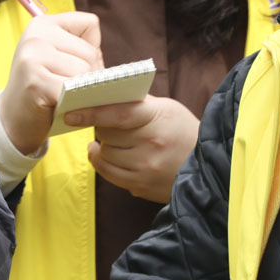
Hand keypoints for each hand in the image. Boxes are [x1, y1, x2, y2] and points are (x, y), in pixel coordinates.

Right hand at [0, 12, 103, 155]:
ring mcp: (32, 57)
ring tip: (66, 98)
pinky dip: (76, 103)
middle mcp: (35, 36)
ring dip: (82, 91)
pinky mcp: (36, 82)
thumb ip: (82, 49)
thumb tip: (112, 72)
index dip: (91, 49)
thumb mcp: (58, 57)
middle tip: (71, 90)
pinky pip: (74, 90)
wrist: (13, 118)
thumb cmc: (44, 87)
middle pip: (90, 52)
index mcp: (42, 24)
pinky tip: (62, 107)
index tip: (73, 65)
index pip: (90, 24)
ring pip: (85, 71)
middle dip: (90, 76)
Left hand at [66, 95, 199, 202]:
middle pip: (107, 134)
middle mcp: (151, 144)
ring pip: (105, 153)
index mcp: (157, 118)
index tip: (70, 114)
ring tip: (112, 140)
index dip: (91, 113)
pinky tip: (102, 152)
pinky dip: (101, 162)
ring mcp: (146, 167)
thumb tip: (101, 93)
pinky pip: (108, 173)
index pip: (117, 114)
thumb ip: (136, 103)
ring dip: (104, 146)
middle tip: (107, 124)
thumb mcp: (167, 109)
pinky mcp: (141, 186)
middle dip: (101, 128)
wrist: (209, 167)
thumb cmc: (183, 131)